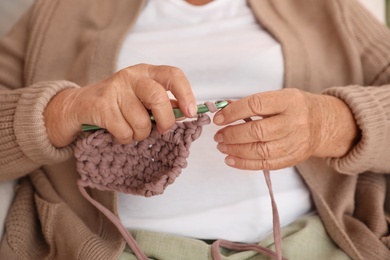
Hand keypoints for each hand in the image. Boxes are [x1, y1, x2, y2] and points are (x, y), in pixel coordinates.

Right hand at [44, 64, 196, 146]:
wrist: (81, 104)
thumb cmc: (120, 102)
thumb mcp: (143, 97)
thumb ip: (166, 103)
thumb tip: (187, 112)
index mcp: (147, 72)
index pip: (172, 74)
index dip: (186, 93)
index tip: (191, 112)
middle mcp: (131, 76)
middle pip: (157, 97)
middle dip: (165, 120)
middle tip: (163, 130)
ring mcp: (114, 89)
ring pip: (141, 122)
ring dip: (141, 134)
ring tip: (133, 130)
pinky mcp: (100, 105)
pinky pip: (124, 132)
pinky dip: (125, 139)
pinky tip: (119, 132)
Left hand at [213, 88, 359, 169]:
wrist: (323, 124)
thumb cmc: (295, 108)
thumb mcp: (278, 97)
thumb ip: (253, 104)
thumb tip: (224, 109)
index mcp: (289, 101)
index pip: (256, 105)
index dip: (233, 112)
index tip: (218, 118)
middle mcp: (294, 122)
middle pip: (257, 131)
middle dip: (232, 134)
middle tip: (218, 135)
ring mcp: (295, 142)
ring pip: (260, 150)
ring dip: (235, 150)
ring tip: (222, 146)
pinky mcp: (293, 158)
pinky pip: (265, 164)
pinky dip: (244, 163)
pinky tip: (231, 159)